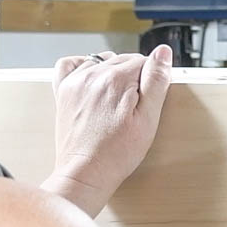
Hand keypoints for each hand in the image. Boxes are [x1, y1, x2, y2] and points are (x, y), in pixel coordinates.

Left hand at [44, 45, 173, 216]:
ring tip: (118, 100)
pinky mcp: (64, 91)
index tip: (149, 101)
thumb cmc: (117, 154)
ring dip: (113, 73)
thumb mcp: (147, 120)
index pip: (144, 61)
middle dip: (134, 78)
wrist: (85, 173)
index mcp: (116, 79)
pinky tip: (94, 81)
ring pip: (103, 61)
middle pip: (124, 60)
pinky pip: (72, 64)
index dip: (152, 80)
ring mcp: (76, 81)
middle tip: (134, 107)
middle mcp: (93, 75)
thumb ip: (156, 82)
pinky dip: (84, 66)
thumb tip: (163, 53)